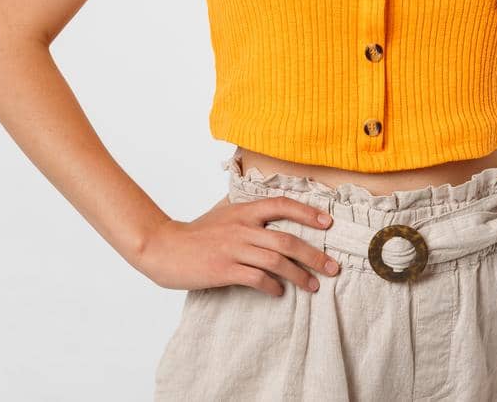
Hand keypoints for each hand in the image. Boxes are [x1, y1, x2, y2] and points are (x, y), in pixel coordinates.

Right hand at [135, 194, 341, 295]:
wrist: (163, 247)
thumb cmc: (195, 234)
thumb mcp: (223, 214)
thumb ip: (246, 214)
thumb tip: (273, 215)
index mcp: (243, 210)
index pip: (281, 204)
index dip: (307, 212)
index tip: (328, 223)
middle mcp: (241, 227)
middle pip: (287, 239)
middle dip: (314, 255)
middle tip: (332, 268)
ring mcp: (233, 248)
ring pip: (276, 261)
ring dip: (299, 275)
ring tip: (313, 286)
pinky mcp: (224, 269)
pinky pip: (257, 278)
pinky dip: (273, 286)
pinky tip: (279, 293)